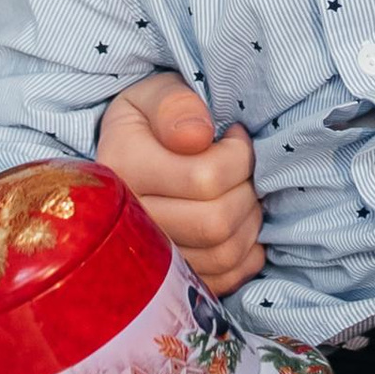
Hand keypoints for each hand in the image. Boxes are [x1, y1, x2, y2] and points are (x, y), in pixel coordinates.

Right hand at [97, 74, 263, 294]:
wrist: (127, 157)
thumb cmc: (148, 121)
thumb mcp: (154, 93)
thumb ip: (176, 104)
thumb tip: (198, 136)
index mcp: (124, 169)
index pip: (205, 178)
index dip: (238, 155)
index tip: (234, 135)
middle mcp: (131, 222)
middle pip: (216, 222)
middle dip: (247, 190)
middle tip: (244, 168)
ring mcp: (149, 257)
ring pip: (223, 254)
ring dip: (250, 221)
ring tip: (241, 191)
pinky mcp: (171, 279)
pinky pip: (223, 280)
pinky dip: (246, 254)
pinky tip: (241, 224)